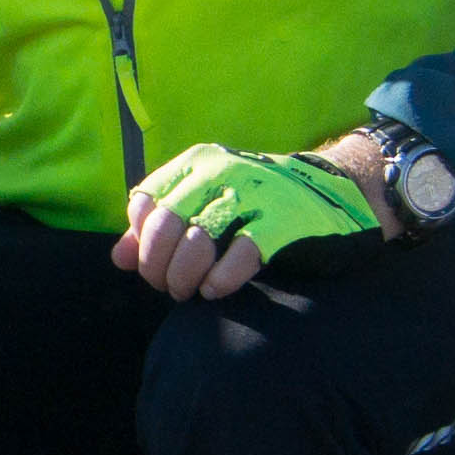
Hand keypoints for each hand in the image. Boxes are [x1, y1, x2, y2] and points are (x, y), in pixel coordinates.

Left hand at [117, 139, 384, 299]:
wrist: (337, 193)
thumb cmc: (259, 205)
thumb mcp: (206, 205)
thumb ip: (158, 228)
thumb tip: (118, 258)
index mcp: (197, 163)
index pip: (144, 204)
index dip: (141, 244)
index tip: (152, 267)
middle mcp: (222, 172)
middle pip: (165, 225)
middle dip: (158, 266)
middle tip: (168, 288)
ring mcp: (254, 195)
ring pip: (196, 241)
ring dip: (183, 277)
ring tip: (189, 291)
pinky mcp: (283, 222)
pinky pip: (238, 256)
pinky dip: (219, 280)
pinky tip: (216, 290)